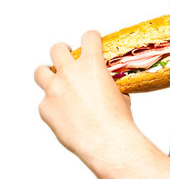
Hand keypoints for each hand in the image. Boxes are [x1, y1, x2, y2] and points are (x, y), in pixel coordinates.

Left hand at [35, 30, 134, 156]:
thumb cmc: (117, 120)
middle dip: (63, 50)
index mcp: (92, 65)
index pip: (88, 37)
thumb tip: (108, 86)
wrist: (105, 140)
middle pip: (57, 49)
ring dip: (48, 73)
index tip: (91, 40)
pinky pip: (44, 101)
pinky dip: (52, 104)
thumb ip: (108, 84)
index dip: (91, 37)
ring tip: (55, 80)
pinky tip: (63, 112)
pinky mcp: (45, 108)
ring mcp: (54, 90)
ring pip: (40, 71)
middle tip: (67, 56)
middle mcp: (69, 73)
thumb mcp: (120, 94)